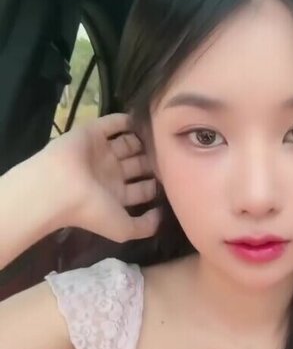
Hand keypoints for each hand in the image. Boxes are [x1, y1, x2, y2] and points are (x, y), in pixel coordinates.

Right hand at [42, 114, 160, 241]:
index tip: (175, 177)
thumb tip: (162, 215)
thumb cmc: (92, 210)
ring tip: (162, 136)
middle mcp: (110, 173)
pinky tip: (142, 119)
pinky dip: (126, 121)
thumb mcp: (124, 229)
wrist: (60, 187)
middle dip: (153, 161)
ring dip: (142, 141)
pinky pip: (112, 124)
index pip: (142, 189)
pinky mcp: (92, 133)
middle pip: (138, 165)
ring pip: (128, 144)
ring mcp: (101, 153)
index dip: (156, 184)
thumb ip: (145, 226)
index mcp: (116, 195)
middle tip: (172, 154)